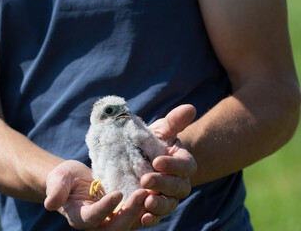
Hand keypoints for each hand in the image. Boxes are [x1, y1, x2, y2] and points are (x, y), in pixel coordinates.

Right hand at [44, 160, 147, 229]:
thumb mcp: (59, 178)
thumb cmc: (66, 178)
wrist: (76, 180)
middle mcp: (97, 224)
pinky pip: (137, 215)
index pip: (93, 218)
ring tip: (154, 192)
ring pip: (130, 224)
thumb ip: (56, 190)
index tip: (118, 193)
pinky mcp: (123, 213)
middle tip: (143, 193)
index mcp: (80, 217)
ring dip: (143, 210)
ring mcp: (111, 220)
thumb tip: (49, 204)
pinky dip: (146, 207)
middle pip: (116, 228)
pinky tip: (156, 191)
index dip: (105, 209)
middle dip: (130, 212)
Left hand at [140, 104, 196, 226]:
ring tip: (147, 202)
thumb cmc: (150, 142)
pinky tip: (143, 219)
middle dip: (163, 184)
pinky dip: (152, 219)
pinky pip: (157, 216)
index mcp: (182, 163)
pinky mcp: (155, 208)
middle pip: (179, 187)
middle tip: (145, 180)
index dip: (173, 165)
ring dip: (160, 205)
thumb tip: (190, 108)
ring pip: (170, 204)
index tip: (157, 161)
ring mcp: (168, 197)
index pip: (185, 166)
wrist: (136, 157)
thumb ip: (174, 122)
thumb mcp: (160, 131)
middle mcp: (179, 182)